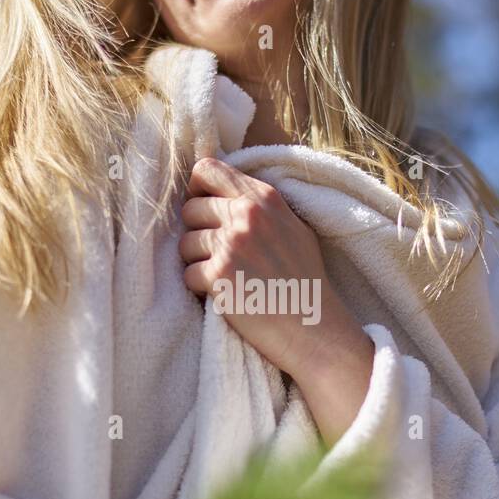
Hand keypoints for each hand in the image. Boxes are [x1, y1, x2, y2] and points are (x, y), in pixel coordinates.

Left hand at [179, 156, 347, 375]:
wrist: (314, 328)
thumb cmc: (305, 282)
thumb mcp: (294, 228)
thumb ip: (261, 207)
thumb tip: (222, 194)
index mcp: (264, 198)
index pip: (207, 170)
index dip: (197, 190)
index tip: (205, 212)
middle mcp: (246, 215)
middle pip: (190, 209)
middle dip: (198, 233)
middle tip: (219, 255)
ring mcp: (232, 244)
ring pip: (184, 244)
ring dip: (197, 263)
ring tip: (226, 278)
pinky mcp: (219, 276)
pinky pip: (187, 274)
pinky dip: (200, 289)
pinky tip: (226, 296)